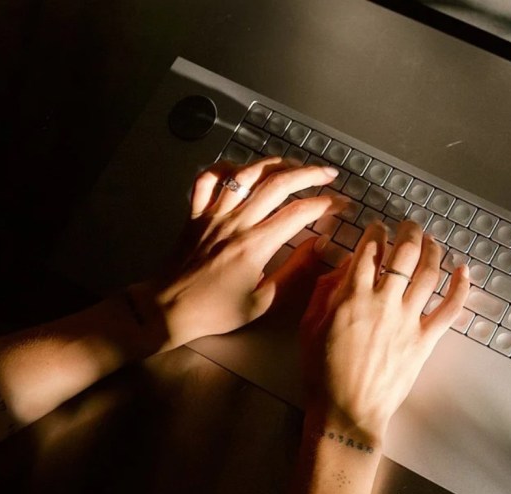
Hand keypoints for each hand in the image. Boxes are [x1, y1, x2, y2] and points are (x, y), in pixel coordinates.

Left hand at [131, 156, 346, 350]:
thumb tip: (320, 246)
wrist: (168, 309)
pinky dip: (224, 167)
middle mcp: (236, 222)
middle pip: (277, 184)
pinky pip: (207, 179)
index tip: (341, 204)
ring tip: (294, 165)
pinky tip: (241, 168)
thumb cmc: (217, 311)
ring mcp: (213, 214)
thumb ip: (294, 272)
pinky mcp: (195, 213)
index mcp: (255, 246)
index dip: (325, 205)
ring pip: (246, 174)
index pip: (299, 214)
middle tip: (328, 174)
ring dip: (274, 164)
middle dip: (309, 174)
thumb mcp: (263, 302)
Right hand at [299, 219, 469, 442]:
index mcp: (352, 295)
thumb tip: (346, 265)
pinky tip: (464, 270)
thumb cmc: (321, 370)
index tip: (377, 227)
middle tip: (409, 226)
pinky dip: (460, 287)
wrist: (346, 411)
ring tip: (431, 241)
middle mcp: (384, 301)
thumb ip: (327, 290)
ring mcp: (408, 320)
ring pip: (429, 273)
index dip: (375, 232)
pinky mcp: (425, 340)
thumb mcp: (310, 324)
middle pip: (404, 254)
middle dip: (409, 232)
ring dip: (433, 251)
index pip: (369, 250)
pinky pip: (450, 308)